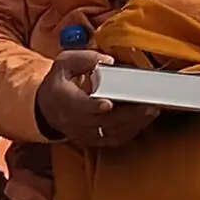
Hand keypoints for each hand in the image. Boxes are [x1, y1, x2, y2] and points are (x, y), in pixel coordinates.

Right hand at [33, 48, 162, 147]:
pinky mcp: (93, 140)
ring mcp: (84, 134)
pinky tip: (144, 121)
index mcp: (64, 100)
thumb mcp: (64, 63)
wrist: (47, 107)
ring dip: (134, 124)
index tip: (108, 104)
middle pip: (103, 122)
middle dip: (128, 114)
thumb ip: (84, 59)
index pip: (79, 107)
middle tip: (149, 105)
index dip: (94, 107)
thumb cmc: (59, 83)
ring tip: (152, 111)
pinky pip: (114, 140)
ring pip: (111, 133)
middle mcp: (73, 121)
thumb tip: (107, 60)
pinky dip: (131, 132)